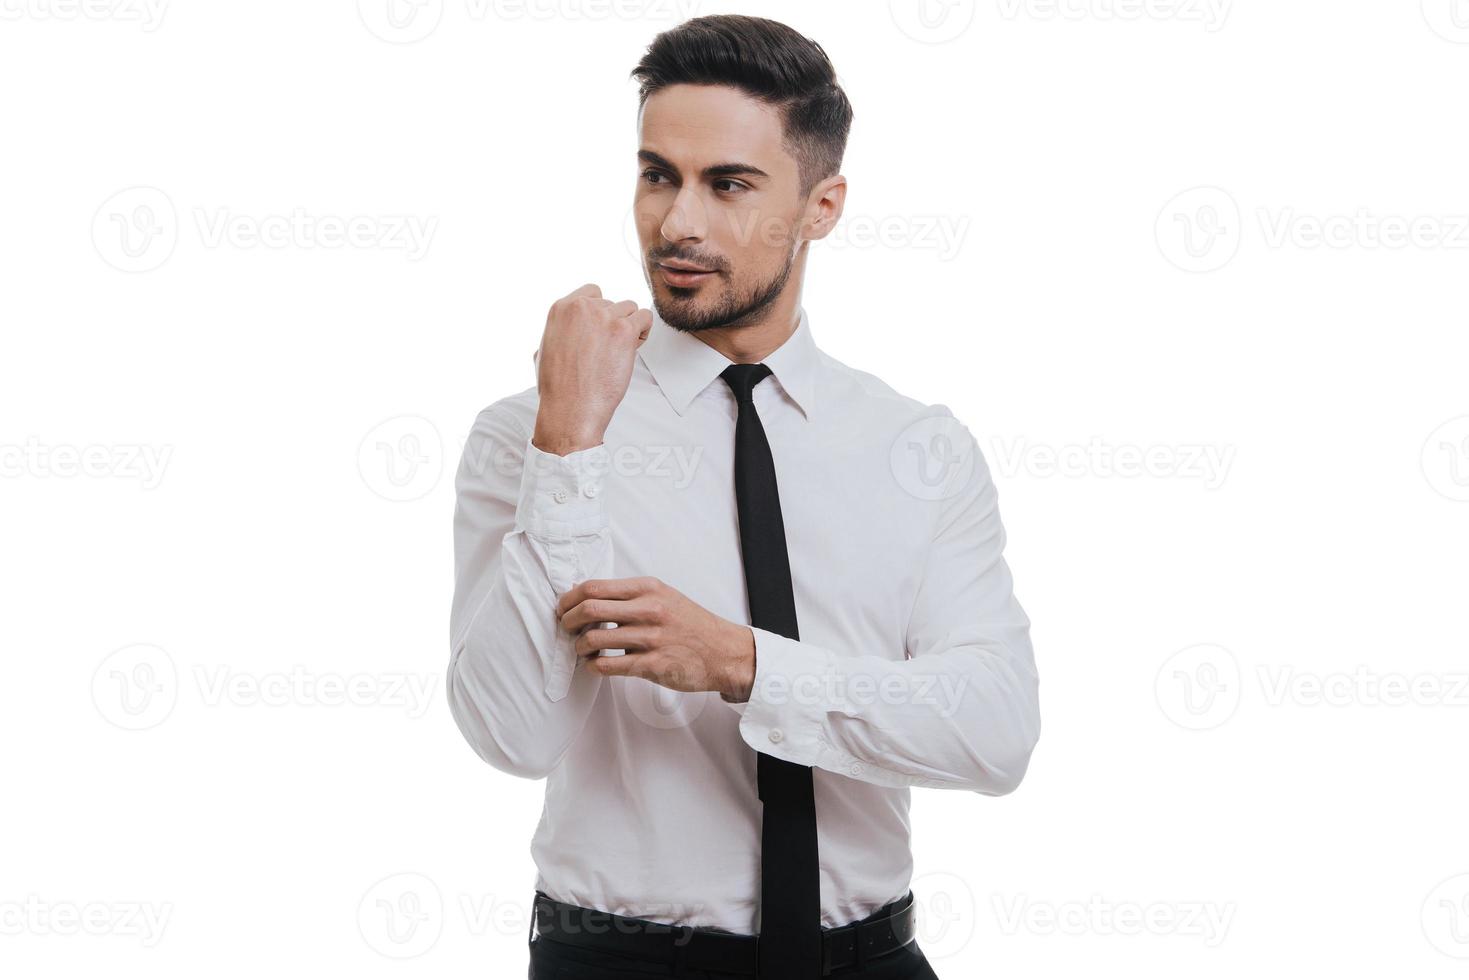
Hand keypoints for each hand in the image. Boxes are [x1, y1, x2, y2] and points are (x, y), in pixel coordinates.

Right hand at [532, 284, 652, 454]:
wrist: (570, 408)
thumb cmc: (558, 387)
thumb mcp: (545, 348)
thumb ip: (560, 330)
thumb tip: (567, 329)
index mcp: (562, 308)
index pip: (592, 291)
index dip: (600, 311)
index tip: (600, 330)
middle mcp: (583, 307)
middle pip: (613, 303)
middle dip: (614, 324)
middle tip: (608, 350)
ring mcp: (604, 317)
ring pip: (630, 309)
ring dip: (630, 327)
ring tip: (620, 351)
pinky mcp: (624, 331)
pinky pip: (645, 317)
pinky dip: (643, 331)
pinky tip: (633, 348)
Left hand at [556, 577, 755, 701]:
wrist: (723, 651)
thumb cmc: (691, 624)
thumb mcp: (664, 596)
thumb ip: (630, 595)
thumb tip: (587, 596)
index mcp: (648, 588)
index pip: (594, 587)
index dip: (570, 599)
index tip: (563, 608)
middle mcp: (649, 609)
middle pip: (589, 609)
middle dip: (568, 621)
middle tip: (567, 628)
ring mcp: (651, 638)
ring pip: (594, 639)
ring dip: (579, 647)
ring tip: (583, 650)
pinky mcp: (652, 665)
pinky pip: (608, 665)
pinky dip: (594, 666)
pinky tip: (596, 665)